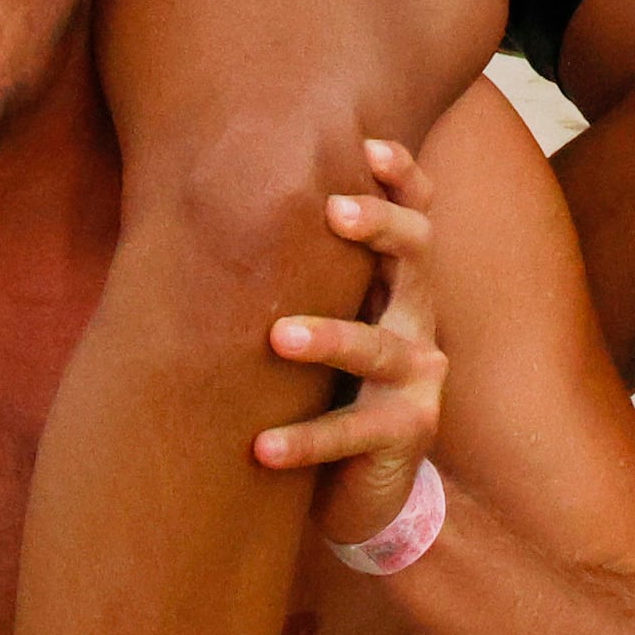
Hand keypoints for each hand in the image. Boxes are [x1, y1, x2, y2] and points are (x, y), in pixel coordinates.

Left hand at [254, 139, 442, 554]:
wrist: (352, 487)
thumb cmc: (322, 384)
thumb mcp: (322, 316)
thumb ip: (297, 269)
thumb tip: (214, 195)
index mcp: (399, 283)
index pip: (415, 216)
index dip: (402, 179)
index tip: (368, 147)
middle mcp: (419, 319)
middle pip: (418, 255)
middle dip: (381, 227)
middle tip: (334, 212)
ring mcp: (420, 378)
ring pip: (379, 346)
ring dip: (330, 337)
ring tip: (279, 337)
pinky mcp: (407, 433)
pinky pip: (354, 432)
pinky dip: (306, 439)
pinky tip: (261, 445)